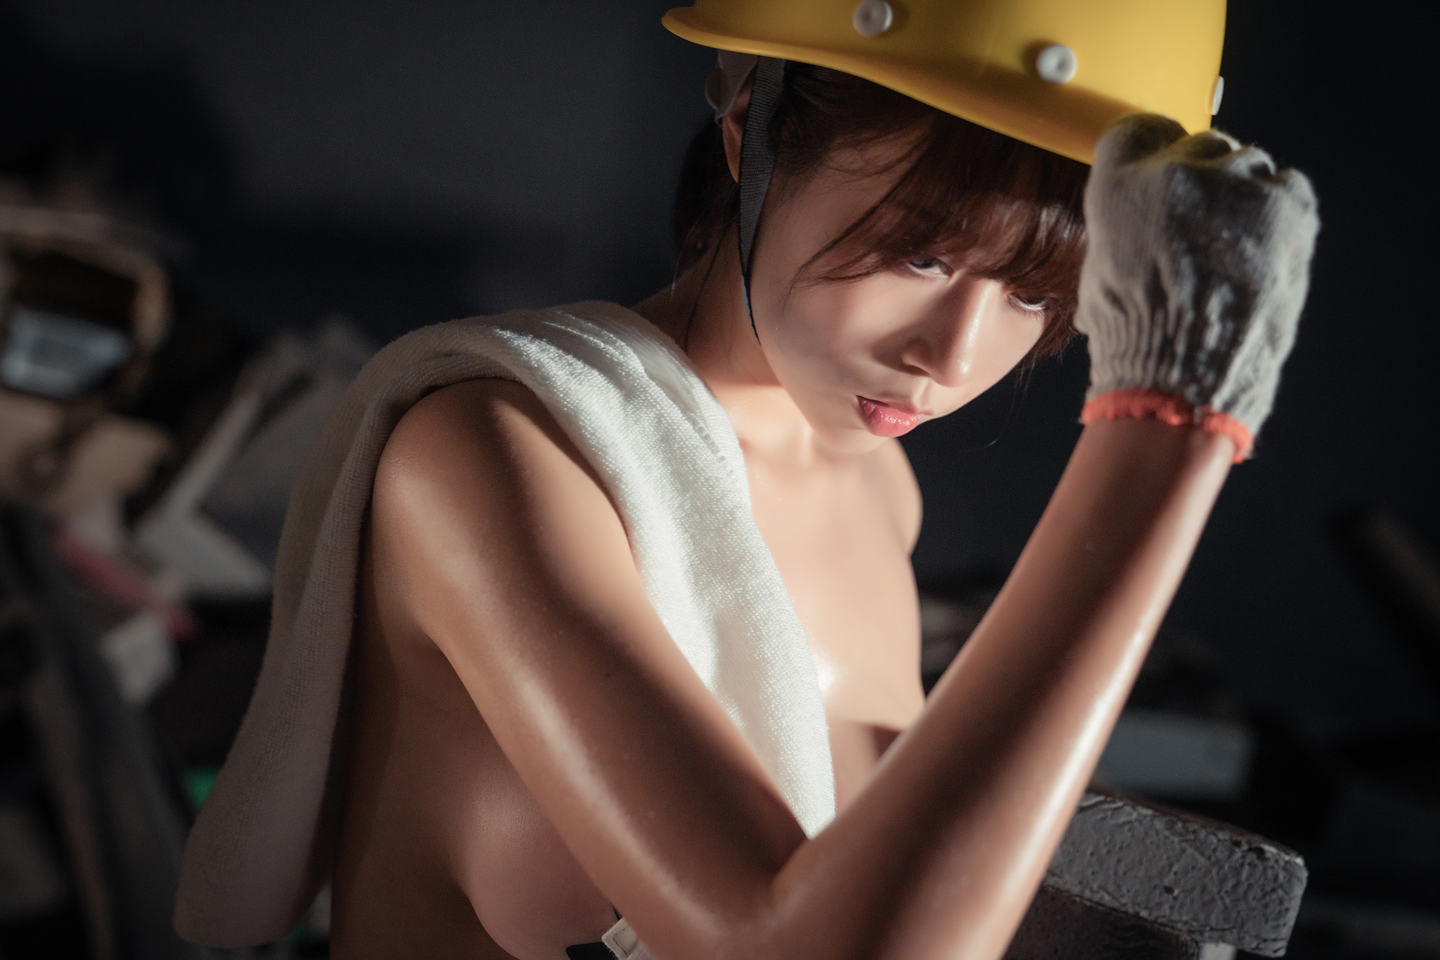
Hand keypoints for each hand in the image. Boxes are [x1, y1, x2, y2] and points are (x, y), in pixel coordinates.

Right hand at [1075, 113, 1319, 456]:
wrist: (1184, 380)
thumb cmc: (1136, 343)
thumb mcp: (1099, 278)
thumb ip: (1121, 233)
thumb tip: (1134, 231)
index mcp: (1118, 189)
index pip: (1138, 132)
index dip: (1155, 151)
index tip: (1165, 166)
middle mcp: (1175, 175)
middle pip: (1200, 144)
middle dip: (1204, 178)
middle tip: (1206, 223)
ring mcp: (1235, 187)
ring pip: (1247, 162)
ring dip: (1244, 195)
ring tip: (1237, 246)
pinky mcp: (1285, 206)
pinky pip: (1288, 184)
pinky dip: (1281, 209)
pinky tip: (1265, 248)